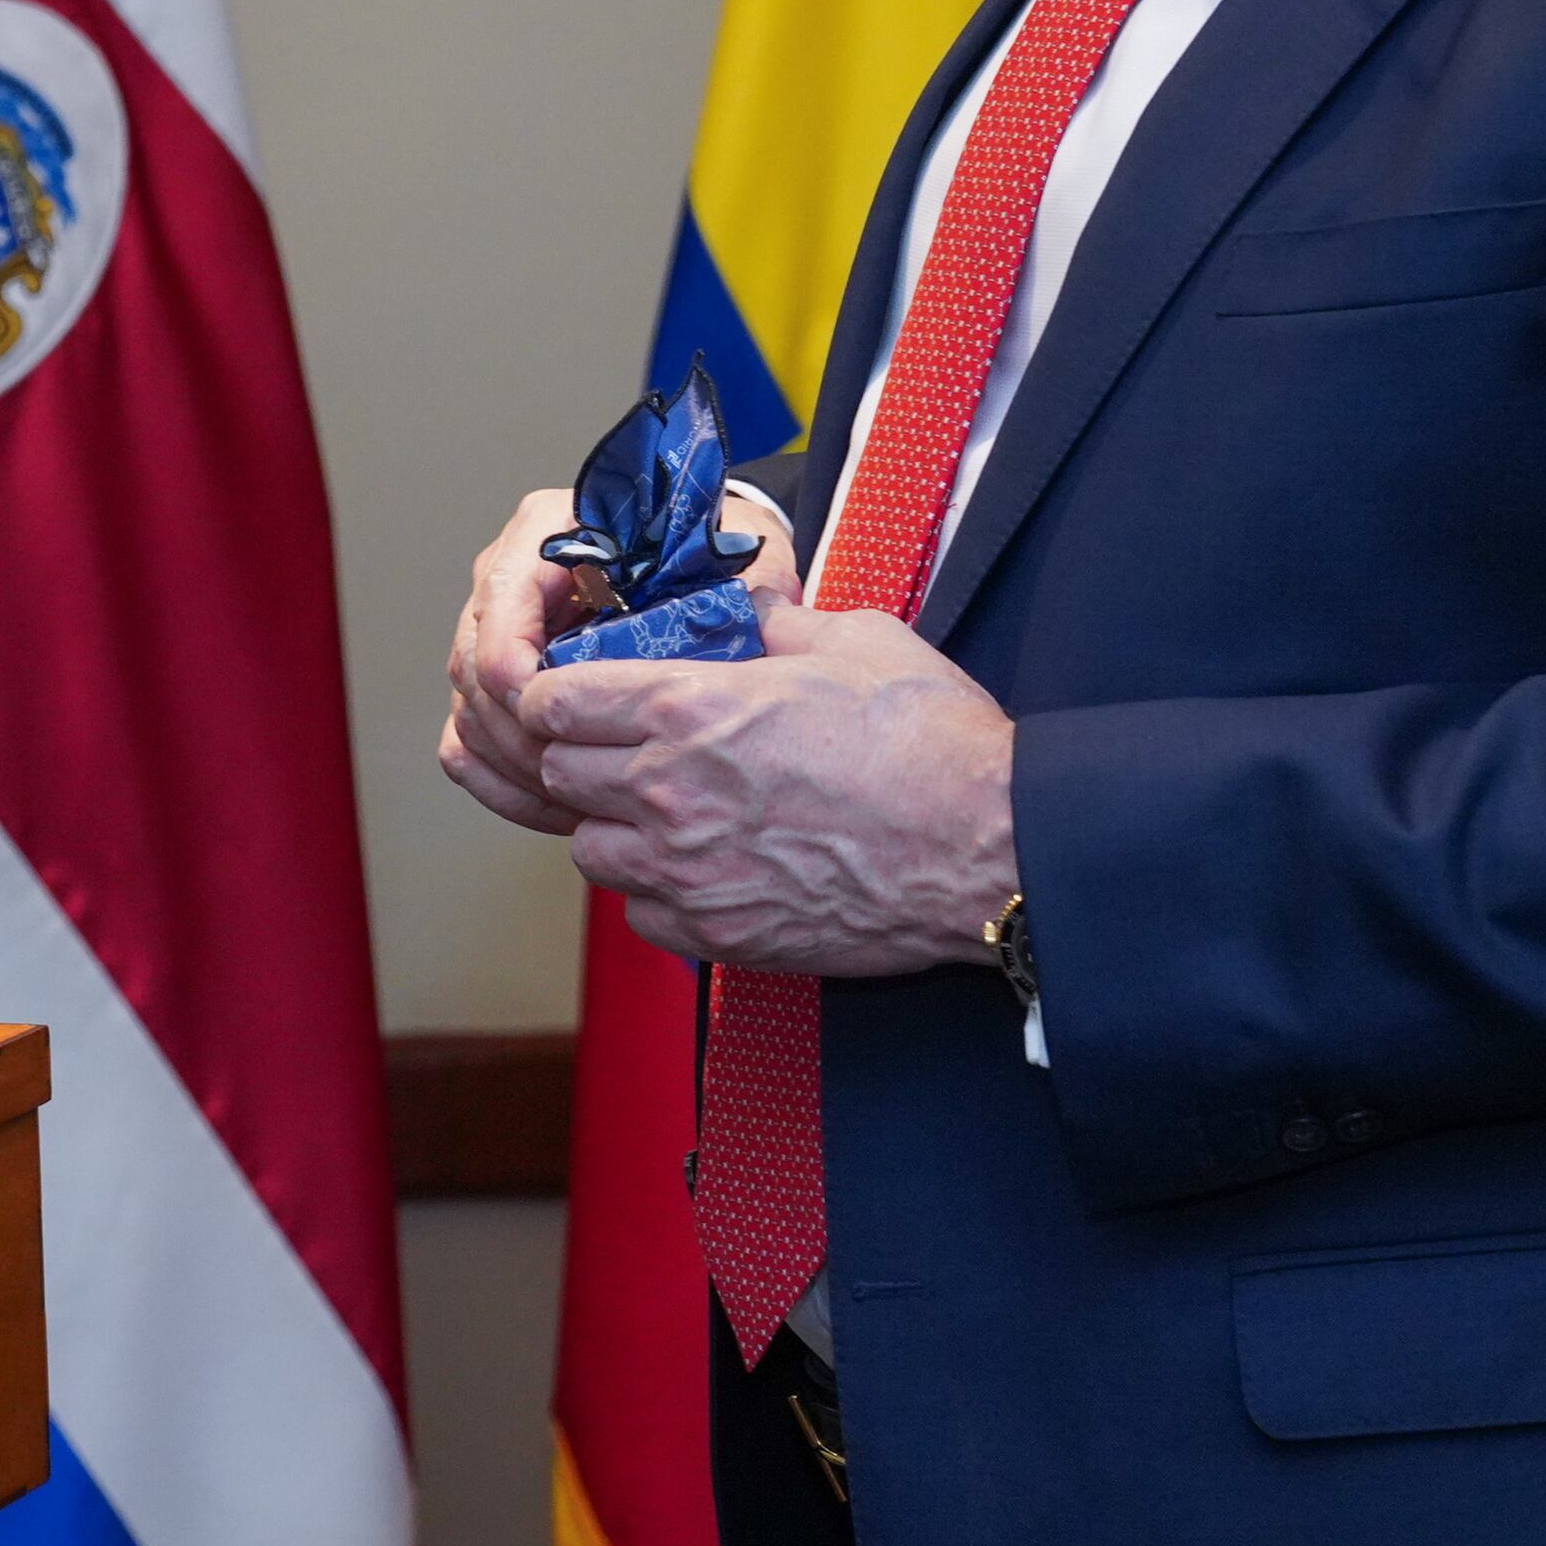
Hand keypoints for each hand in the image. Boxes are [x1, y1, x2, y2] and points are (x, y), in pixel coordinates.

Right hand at [438, 484, 807, 830]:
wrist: (698, 555)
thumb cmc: (707, 551)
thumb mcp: (724, 557)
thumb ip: (727, 589)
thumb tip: (751, 629)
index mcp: (548, 529)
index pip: (502, 607)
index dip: (526, 676)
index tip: (570, 724)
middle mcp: (509, 575)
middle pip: (473, 669)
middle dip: (524, 737)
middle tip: (581, 779)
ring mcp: (494, 629)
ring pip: (469, 712)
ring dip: (516, 768)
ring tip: (580, 802)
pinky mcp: (494, 679)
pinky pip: (468, 740)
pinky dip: (502, 781)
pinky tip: (554, 806)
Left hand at [517, 601, 1016, 976]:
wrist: (990, 849)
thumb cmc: (932, 743)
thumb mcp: (853, 641)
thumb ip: (775, 624)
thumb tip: (746, 611)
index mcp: (691, 707)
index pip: (555, 701)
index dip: (557, 693)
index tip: (575, 694)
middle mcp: (672, 792)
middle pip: (558, 776)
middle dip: (578, 756)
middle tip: (622, 748)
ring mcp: (690, 872)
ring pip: (589, 851)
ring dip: (612, 827)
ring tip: (663, 811)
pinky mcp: (720, 933)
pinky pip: (641, 914)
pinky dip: (655, 892)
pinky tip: (699, 868)